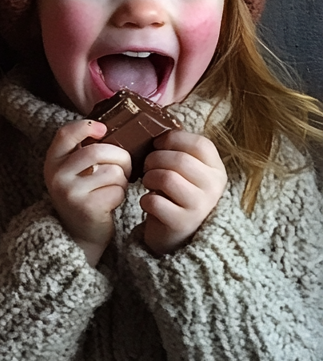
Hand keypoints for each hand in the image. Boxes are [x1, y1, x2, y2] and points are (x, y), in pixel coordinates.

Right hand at [45, 119, 131, 266]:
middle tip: (123, 167)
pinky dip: (121, 194)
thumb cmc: (84, 194)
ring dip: (122, 179)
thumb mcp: (74, 170)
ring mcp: (70, 192)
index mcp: (53, 161)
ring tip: (114, 186)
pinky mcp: (87, 207)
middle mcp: (57, 175)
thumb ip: (84, 149)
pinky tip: (111, 201)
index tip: (103, 129)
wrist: (79, 233)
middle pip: (97, 151)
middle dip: (120, 157)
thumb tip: (112, 125)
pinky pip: (117, 190)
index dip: (86, 126)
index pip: (66, 134)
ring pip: (112, 171)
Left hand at [139, 129, 226, 254]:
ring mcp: (200, 206)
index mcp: (216, 169)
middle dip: (154, 160)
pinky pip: (155, 202)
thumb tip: (157, 125)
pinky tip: (150, 203)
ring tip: (150, 184)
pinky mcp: (182, 223)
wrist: (176, 235)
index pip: (200, 143)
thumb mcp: (187, 172)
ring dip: (149, 178)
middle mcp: (214, 187)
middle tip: (148, 168)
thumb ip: (179, 151)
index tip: (158, 145)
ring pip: (167, 177)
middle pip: (180, 160)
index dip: (174, 139)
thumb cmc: (177, 195)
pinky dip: (145, 200)